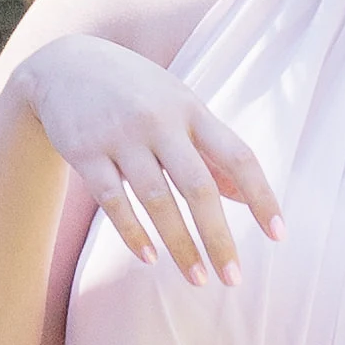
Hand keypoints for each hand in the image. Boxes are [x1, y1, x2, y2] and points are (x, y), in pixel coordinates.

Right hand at [10, 24, 280, 280]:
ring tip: (198, 279)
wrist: (65, 65)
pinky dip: (133, 233)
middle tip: (233, 279)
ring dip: (180, 245)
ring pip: (156, 200)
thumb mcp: (179, 107)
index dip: (261, 196)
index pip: (238, 156)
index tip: (279, 235)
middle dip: (218, 237)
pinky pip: (113, 201)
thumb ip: (211, 150)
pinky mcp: (85, 151)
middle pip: (197, 185)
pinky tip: (149, 258)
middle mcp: (159, 121)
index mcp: (191, 110)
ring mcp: (120, 135)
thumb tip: (246, 198)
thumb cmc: (137, 93)